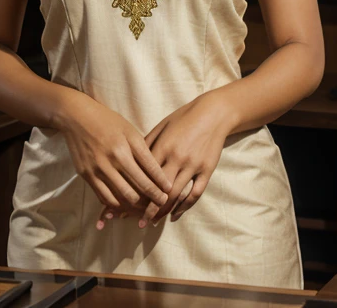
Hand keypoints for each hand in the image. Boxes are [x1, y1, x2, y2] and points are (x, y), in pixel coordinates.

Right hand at [59, 93, 171, 224]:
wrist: (77, 117)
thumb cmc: (107, 121)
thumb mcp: (129, 130)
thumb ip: (142, 150)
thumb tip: (157, 171)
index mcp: (126, 146)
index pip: (149, 171)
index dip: (161, 184)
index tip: (169, 190)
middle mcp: (112, 160)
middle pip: (138, 188)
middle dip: (152, 198)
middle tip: (161, 203)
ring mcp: (98, 170)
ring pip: (122, 198)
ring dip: (136, 206)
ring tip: (145, 207)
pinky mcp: (86, 176)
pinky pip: (104, 197)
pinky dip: (117, 204)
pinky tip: (125, 204)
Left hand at [98, 93, 230, 228]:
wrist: (212, 113)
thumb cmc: (183, 118)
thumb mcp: (162, 126)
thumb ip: (147, 143)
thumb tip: (130, 160)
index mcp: (163, 146)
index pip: (145, 175)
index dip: (135, 191)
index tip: (124, 204)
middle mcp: (177, 158)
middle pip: (159, 190)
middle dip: (147, 208)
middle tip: (136, 221)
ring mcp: (193, 165)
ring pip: (176, 195)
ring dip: (163, 211)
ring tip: (152, 223)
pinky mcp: (207, 170)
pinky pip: (195, 193)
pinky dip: (184, 207)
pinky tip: (174, 215)